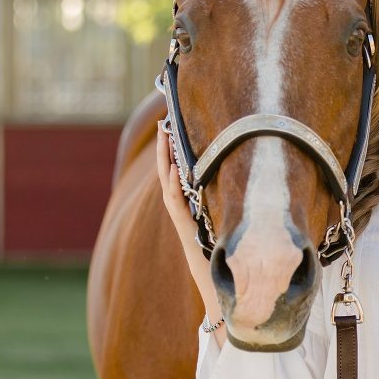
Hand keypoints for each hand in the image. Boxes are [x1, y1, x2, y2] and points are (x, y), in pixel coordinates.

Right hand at [156, 122, 197, 248]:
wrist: (201, 254)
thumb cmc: (204, 228)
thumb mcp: (204, 202)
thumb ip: (204, 186)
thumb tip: (217, 165)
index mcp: (175, 191)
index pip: (168, 163)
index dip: (166, 145)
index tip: (166, 124)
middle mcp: (170, 196)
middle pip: (163, 165)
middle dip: (162, 144)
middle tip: (161, 124)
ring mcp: (173, 204)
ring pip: (165, 176)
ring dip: (164, 156)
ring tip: (165, 137)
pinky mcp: (180, 213)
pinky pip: (174, 194)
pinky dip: (173, 180)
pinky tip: (173, 166)